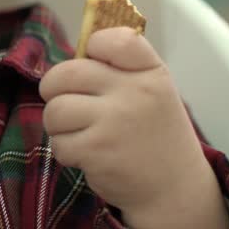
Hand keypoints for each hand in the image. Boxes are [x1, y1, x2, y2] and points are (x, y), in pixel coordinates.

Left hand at [39, 28, 228, 228]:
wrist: (174, 190)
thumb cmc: (154, 134)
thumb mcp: (153, 92)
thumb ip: (120, 69)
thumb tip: (76, 52)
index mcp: (151, 73)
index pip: (115, 39)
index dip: (94, 46)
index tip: (93, 62)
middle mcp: (134, 93)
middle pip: (66, 73)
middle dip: (54, 89)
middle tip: (67, 103)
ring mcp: (115, 122)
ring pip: (55, 109)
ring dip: (58, 124)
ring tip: (80, 133)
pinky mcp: (97, 151)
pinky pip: (58, 142)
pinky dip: (65, 151)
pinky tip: (87, 155)